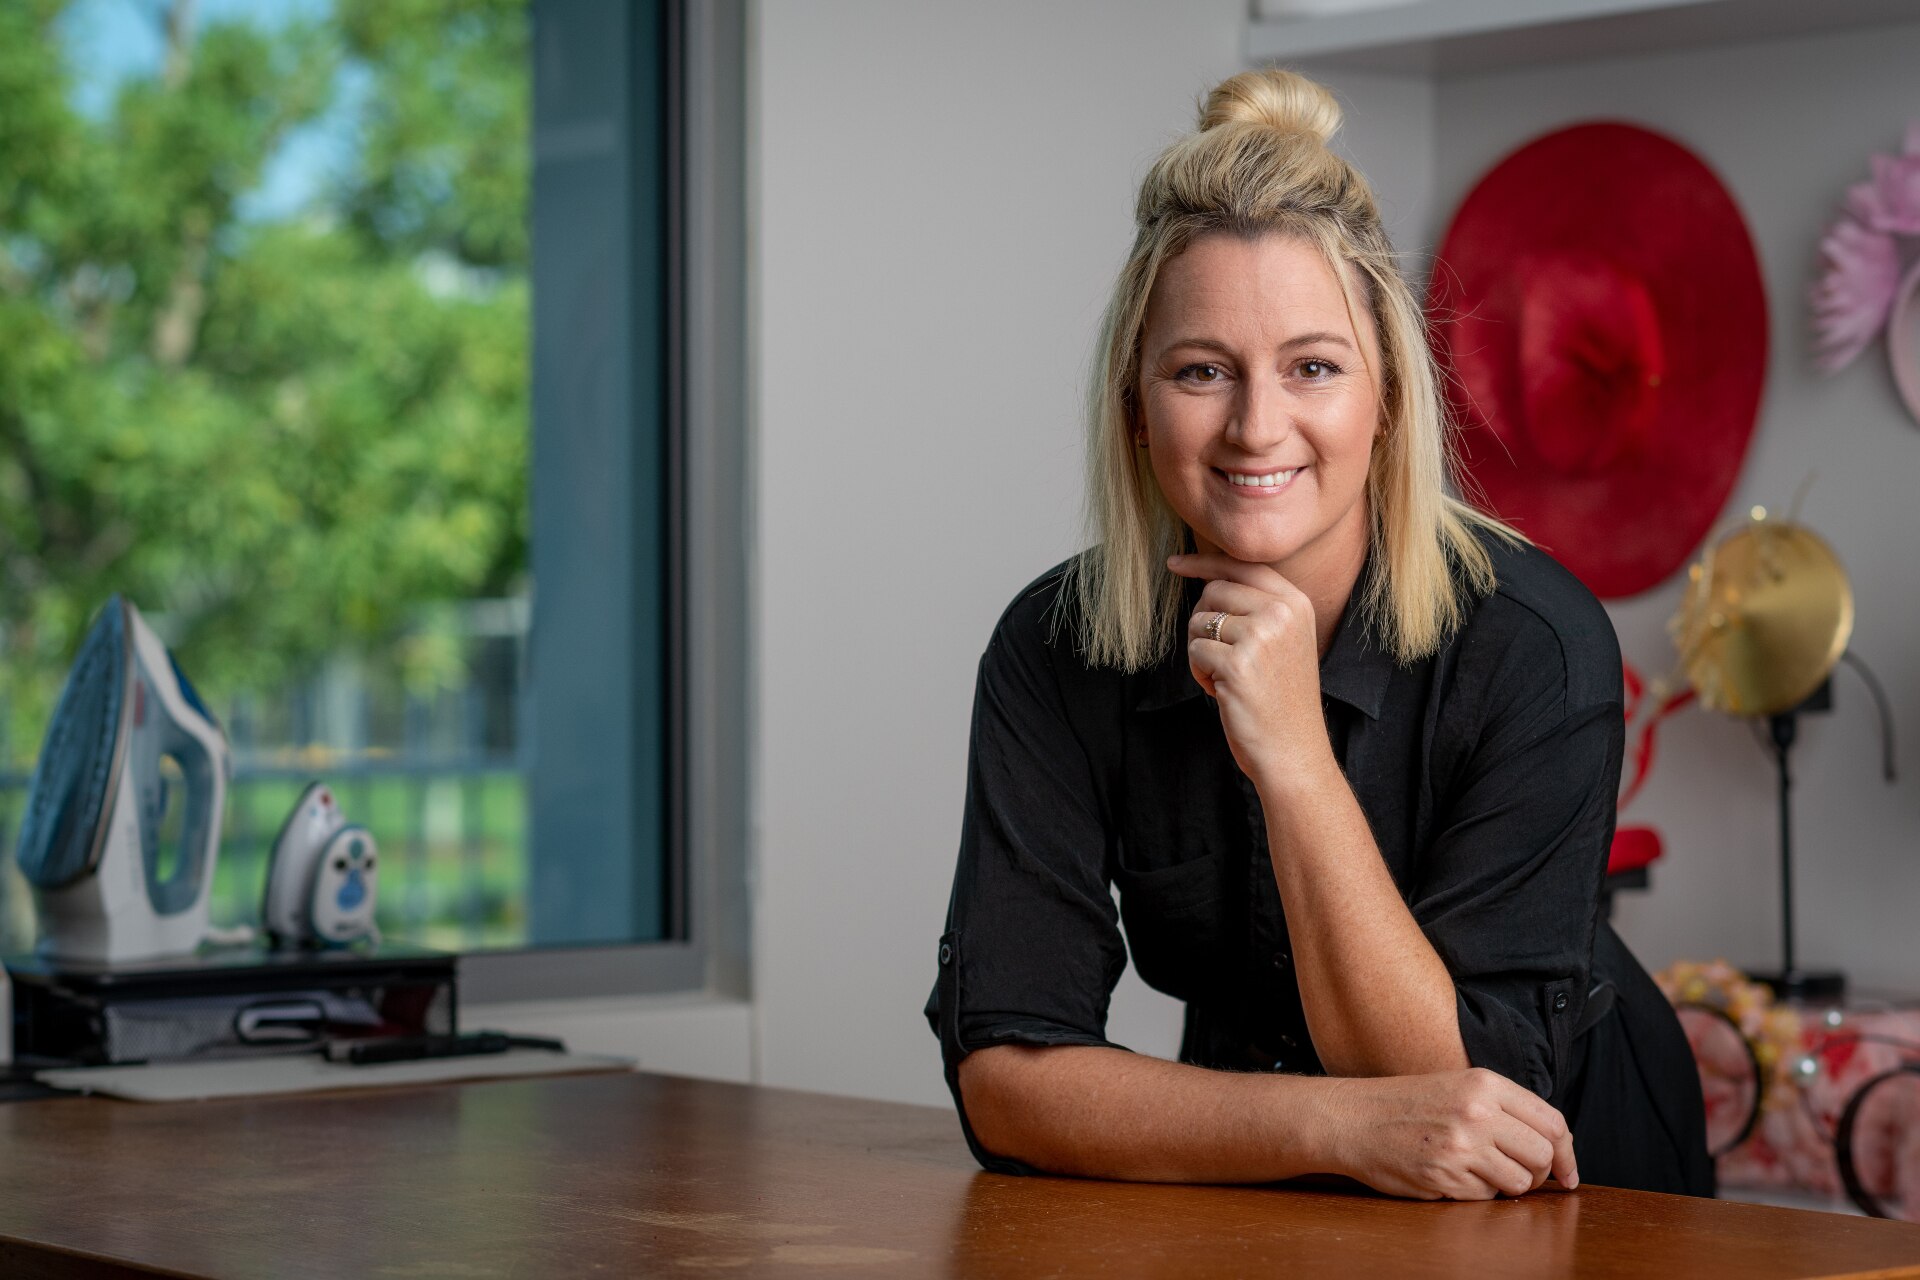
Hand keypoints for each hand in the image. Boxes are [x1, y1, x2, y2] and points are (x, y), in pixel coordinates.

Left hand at [1167, 553, 1330, 791]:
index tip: (1176, 563)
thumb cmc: (1280, 699)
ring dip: (1202, 652)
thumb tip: (1210, 579)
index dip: (1204, 562)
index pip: (1242, 565)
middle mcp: (1282, 613)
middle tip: (1218, 655)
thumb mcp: (1285, 641)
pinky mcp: (1237, 663)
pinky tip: (1224, 692)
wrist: (1294, 750)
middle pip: (1214, 591)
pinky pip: (1194, 652)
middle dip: (1202, 622)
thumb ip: (1258, 607)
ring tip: (1227, 677)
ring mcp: (1261, 636)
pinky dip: (1200, 673)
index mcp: (1296, 603)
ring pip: (1199, 622)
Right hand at [1321, 1068, 1578, 1200]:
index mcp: (1485, 1084)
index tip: (1567, 1173)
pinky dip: (1475, 1193)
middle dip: (1537, 1172)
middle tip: (1517, 1172)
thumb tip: (1551, 1146)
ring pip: (1518, 1183)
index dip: (1567, 1154)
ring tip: (1476, 1169)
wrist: (1353, 1118)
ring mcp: (1461, 1146)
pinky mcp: (1444, 1176)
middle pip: (1542, 1156)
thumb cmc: (1405, 1103)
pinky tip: (1451, 1174)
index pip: (1552, 1123)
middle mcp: (1477, 1112)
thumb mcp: (1458, 1085)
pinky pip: (1484, 1197)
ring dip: (1505, 1185)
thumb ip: (1503, 1108)